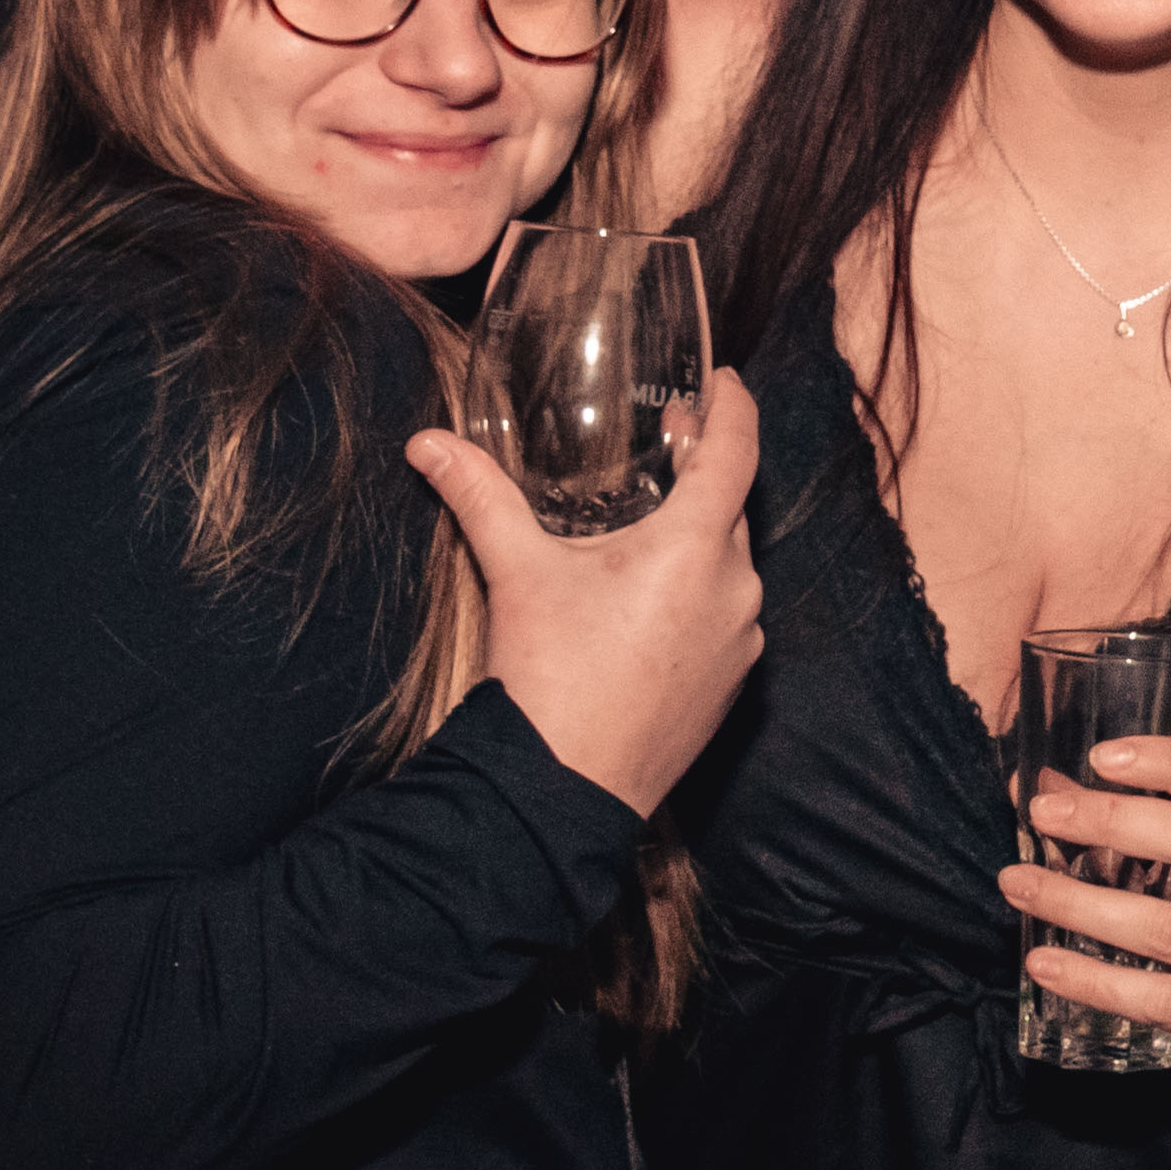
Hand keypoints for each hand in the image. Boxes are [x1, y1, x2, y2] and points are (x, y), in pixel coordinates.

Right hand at [402, 369, 766, 817]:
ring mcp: (742, 639)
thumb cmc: (548, 676)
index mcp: (696, 548)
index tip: (725, 382)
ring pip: (729, 565)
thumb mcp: (515, 572)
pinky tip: (654, 598)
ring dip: (699, 537)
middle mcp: (737, 588)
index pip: (737, 452)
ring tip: (654, 521)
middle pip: (731, 508)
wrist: (563, 787)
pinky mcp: (733, 682)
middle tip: (673, 441)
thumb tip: (428, 443)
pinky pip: (726, 615)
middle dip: (704, 471)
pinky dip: (700, 591)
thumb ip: (478, 497)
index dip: (734, 408)